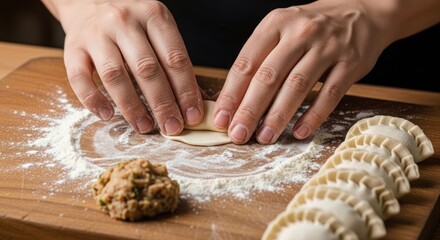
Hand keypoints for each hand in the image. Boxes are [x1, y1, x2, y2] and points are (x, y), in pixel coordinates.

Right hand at [55, 0, 203, 134]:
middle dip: (162, 103)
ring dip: (131, 106)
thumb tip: (194, 102)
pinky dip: (93, 99)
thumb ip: (174, 61)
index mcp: (153, 15)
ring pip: (114, 75)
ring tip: (145, 126)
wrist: (89, 1)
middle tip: (172, 127)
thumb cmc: (133, 24)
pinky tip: (107, 115)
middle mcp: (124, 21)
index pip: (174, 58)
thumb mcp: (158, 30)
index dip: (186, 90)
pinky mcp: (72, 47)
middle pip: (146, 69)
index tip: (192, 116)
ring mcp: (96, 34)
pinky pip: (79, 77)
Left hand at [214, 0, 388, 143]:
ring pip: (297, 86)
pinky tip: (300, 132)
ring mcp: (328, 46)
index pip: (247, 63)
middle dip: (250, 109)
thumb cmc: (312, 28)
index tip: (221, 119)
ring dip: (278, 116)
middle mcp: (300, 32)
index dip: (231, 94)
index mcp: (276, 24)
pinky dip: (313, 115)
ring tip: (264, 137)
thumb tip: (234, 100)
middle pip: (269, 76)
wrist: (362, 13)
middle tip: (238, 134)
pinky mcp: (351, 63)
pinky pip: (330, 94)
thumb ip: (260, 60)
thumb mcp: (282, 30)